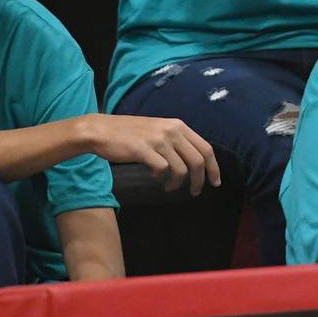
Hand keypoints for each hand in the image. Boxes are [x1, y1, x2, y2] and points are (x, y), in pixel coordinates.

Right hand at [82, 114, 221, 195]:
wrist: (102, 130)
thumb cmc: (130, 133)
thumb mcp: (158, 129)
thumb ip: (175, 140)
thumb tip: (193, 161)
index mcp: (177, 125)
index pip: (206, 148)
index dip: (214, 167)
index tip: (215, 182)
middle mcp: (171, 130)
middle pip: (198, 161)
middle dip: (199, 180)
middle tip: (194, 192)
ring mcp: (158, 140)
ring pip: (181, 169)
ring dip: (177, 183)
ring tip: (169, 187)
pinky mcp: (144, 150)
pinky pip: (162, 170)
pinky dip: (161, 178)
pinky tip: (154, 177)